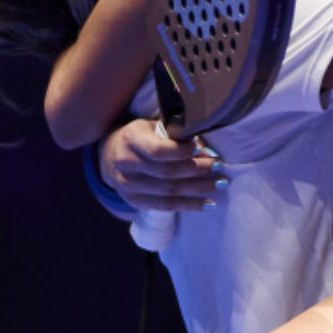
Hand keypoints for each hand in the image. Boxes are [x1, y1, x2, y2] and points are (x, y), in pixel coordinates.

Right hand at [97, 119, 227, 211]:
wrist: (112, 155)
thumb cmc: (141, 137)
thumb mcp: (152, 127)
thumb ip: (174, 134)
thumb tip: (205, 148)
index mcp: (131, 139)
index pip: (159, 151)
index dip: (182, 152)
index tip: (202, 149)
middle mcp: (126, 164)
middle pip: (167, 172)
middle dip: (197, 170)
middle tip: (218, 166)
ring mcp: (128, 186)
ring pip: (169, 191)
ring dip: (198, 188)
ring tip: (219, 184)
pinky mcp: (134, 201)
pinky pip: (166, 206)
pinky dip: (189, 205)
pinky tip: (208, 204)